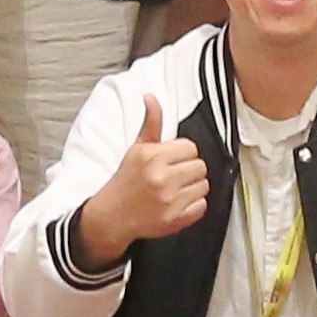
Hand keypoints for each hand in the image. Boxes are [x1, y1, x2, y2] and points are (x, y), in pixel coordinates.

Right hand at [77, 98, 211, 258]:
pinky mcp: (175, 220)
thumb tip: (151, 97)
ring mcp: (169, 200)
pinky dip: (194, 206)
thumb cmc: (126, 181)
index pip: (190, 147)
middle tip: (175, 175)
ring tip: (176, 189)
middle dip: (189, 170)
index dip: (183, 154)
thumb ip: (151, 123)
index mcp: (153, 157)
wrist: (112, 216)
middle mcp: (162, 178)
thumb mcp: (137, 148)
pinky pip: (202, 206)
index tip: (173, 160)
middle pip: (200, 166)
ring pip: (204, 186)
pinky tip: (178, 203)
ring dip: (193, 187)